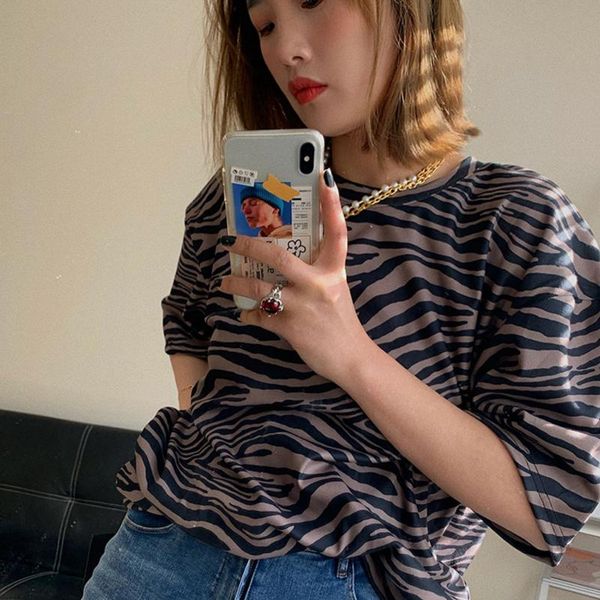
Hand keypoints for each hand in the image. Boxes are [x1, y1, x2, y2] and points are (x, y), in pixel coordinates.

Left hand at [218, 170, 372, 384]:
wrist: (350, 358)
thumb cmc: (341, 321)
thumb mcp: (335, 289)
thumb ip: (316, 272)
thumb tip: (286, 259)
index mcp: (334, 271)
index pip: (336, 232)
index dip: (331, 204)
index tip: (324, 177)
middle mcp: (319, 283)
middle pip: (278, 257)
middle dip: (249, 246)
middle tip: (229, 240)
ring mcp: (303, 305)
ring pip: (260, 288)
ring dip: (237, 283)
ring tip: (224, 280)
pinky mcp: (290, 327)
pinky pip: (260, 316)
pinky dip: (249, 314)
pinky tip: (245, 313)